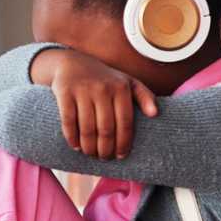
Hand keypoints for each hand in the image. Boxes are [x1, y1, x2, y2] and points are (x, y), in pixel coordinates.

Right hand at [29, 48, 158, 159]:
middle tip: (104, 158)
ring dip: (89, 147)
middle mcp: (103, 88)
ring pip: (87, 129)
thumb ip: (144, 96)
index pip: (125, 123)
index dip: (124, 143)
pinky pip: (69, 122)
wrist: (71, 63)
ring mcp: (83, 90)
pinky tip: (76, 147)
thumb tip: (155, 114)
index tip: (121, 155)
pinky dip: (72, 138)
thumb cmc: (104, 79)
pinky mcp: (65, 93)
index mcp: (121, 88)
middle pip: (106, 129)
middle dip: (106, 149)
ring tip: (91, 154)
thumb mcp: (127, 82)